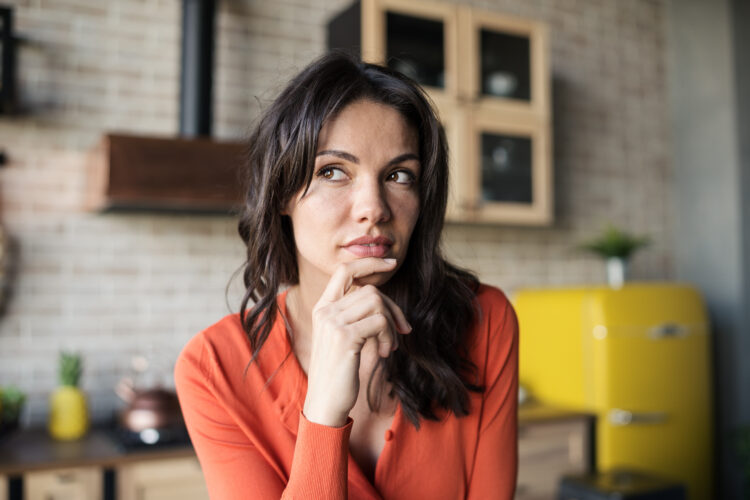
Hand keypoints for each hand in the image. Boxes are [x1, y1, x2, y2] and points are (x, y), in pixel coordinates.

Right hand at [302, 258, 410, 427]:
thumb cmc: (339, 373)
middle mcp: (325, 311)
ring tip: (389, 347)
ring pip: (377, 303)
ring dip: (391, 326)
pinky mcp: (345, 337)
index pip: (345, 270)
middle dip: (393, 308)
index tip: (391, 263)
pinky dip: (389, 337)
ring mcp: (333, 323)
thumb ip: (355, 316)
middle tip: (402, 330)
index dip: (369, 262)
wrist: (326, 403)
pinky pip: (379, 322)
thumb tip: (384, 303)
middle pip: (370, 290)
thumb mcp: (344, 338)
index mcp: (322, 308)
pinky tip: (384, 353)